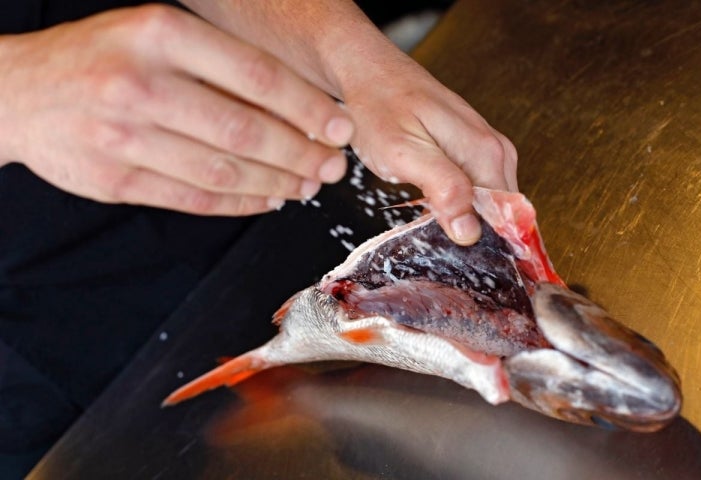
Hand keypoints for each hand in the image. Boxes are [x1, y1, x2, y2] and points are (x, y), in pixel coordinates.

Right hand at [0, 5, 353, 214]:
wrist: (20, 91)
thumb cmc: (101, 57)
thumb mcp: (155, 33)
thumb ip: (219, 62)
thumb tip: (298, 106)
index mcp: (158, 33)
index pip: (256, 76)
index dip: (308, 108)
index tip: (340, 128)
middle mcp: (140, 83)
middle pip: (245, 131)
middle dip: (302, 154)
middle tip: (332, 165)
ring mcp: (123, 136)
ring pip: (223, 171)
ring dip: (277, 183)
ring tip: (307, 185)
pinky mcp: (115, 180)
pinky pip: (194, 198)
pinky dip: (240, 202)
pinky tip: (268, 199)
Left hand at [342, 51, 517, 245]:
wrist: (368, 72)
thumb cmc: (379, 108)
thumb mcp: (404, 153)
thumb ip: (443, 189)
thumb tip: (471, 231)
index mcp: (486, 153)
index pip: (510, 219)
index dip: (492, 248)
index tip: (469, 267)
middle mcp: (496, 150)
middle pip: (503, 214)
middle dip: (480, 238)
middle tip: (446, 255)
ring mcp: (487, 148)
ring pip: (490, 204)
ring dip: (469, 222)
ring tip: (439, 235)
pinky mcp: (472, 149)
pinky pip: (479, 189)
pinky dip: (462, 206)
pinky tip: (440, 213)